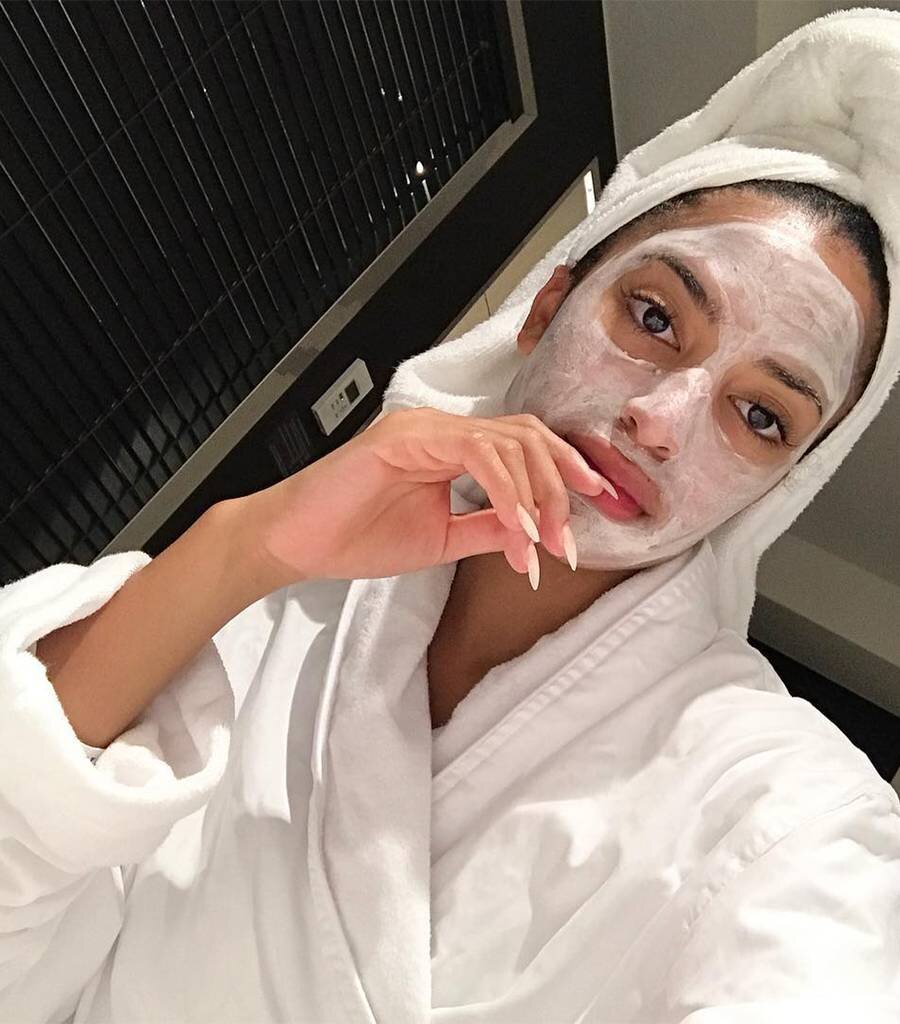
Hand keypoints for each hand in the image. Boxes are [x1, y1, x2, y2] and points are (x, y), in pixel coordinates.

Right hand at [244, 407, 615, 587]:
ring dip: (537, 493)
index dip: (564, 472)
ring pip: (508, 440)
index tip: (594, 509)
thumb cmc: (355, 537)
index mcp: (451, 447)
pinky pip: (475, 452)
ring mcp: (424, 428)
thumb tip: (533, 534)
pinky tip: (515, 526)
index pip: (524, 444)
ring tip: (543, 542)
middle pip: (528, 436)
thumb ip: (487, 528)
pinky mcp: (405, 438)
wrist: (295, 545)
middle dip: (561, 485)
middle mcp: (442, 429)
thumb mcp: (441, 538)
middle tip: (568, 540)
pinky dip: (504, 490)